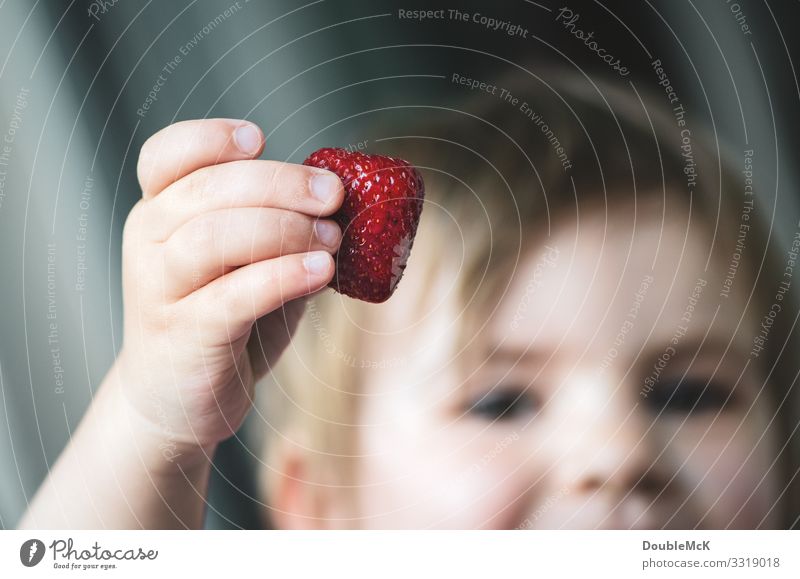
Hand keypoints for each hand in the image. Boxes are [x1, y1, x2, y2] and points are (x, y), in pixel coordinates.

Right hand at [118, 118, 343, 452]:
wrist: (176, 398)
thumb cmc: (220, 317)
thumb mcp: (244, 262)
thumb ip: (277, 228)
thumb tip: (342, 202)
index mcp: (160, 210)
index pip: (167, 155)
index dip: (210, 138)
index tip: (259, 138)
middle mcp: (148, 240)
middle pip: (205, 190)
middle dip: (278, 184)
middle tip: (332, 194)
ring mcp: (158, 288)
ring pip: (213, 237)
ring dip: (284, 229)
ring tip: (333, 237)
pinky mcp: (182, 334)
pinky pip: (234, 296)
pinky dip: (284, 276)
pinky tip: (322, 271)